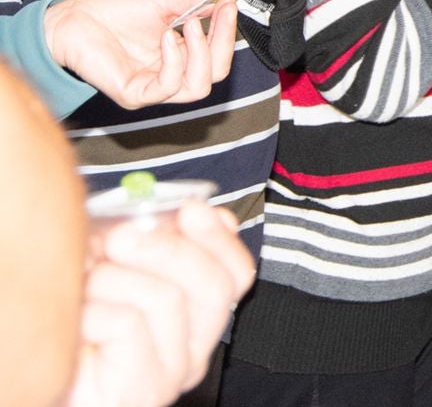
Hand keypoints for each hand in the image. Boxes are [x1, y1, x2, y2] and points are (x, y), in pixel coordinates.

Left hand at [42, 0, 238, 109]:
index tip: (230, 4)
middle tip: (219, 13)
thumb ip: (194, 2)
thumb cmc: (109, 11)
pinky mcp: (133, 94)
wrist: (70, 18)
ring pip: (197, 89)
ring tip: (189, 24)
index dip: (227, 31)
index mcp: (178, 55)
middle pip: (214, 75)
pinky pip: (166, 87)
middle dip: (222, 43)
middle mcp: (168, 74)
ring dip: (201, 53)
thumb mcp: (161, 0)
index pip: (216, 56)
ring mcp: (151, 87)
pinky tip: (167, 36)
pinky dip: (174, 61)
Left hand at [70, 200, 254, 406]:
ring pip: (166, 297)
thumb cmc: (68, 326)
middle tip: (120, 236)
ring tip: (83, 288)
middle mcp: (191, 350)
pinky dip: (91, 310)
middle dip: (165, 248)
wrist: (28, 373)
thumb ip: (150, 241)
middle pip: (214, 284)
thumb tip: (180, 210)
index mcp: (193, 321)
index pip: (237, 275)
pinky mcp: (140, 389)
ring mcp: (170, 375)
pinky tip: (76, 324)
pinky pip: (126, 323)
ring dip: (111, 279)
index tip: (190, 208)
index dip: (219, 237)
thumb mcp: (115, 269)